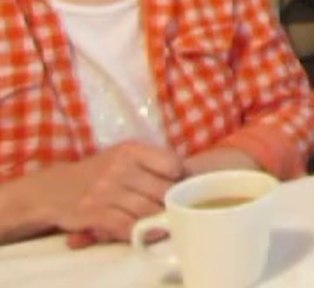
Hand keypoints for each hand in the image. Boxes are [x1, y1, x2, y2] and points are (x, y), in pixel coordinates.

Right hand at [27, 141, 183, 247]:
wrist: (54, 189)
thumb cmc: (99, 172)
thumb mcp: (124, 156)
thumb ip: (153, 162)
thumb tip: (190, 177)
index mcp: (130, 150)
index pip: (172, 164)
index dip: (179, 178)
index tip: (176, 185)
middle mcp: (118, 168)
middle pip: (164, 191)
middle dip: (171, 202)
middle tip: (172, 207)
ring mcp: (105, 192)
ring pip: (148, 211)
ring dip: (159, 219)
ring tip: (162, 220)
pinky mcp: (94, 213)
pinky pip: (127, 226)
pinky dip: (141, 232)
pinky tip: (146, 232)